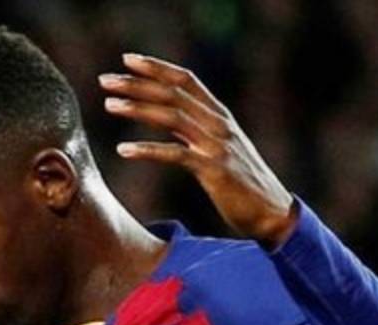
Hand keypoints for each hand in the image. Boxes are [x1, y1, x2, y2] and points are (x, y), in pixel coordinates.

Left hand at [99, 54, 296, 247]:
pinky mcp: (214, 170)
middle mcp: (219, 124)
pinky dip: (147, 150)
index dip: (157, 67)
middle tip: (105, 80)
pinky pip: (175, 155)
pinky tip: (123, 149)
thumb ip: (195, 129)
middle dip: (137, 84)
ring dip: (138, 108)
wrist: (272, 212)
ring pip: (172, 117)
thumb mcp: (219, 148)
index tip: (127, 59)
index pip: (186, 80)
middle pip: (173, 94)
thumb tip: (167, 115)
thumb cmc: (242, 183)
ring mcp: (217, 146)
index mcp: (220, 115)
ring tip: (109, 104)